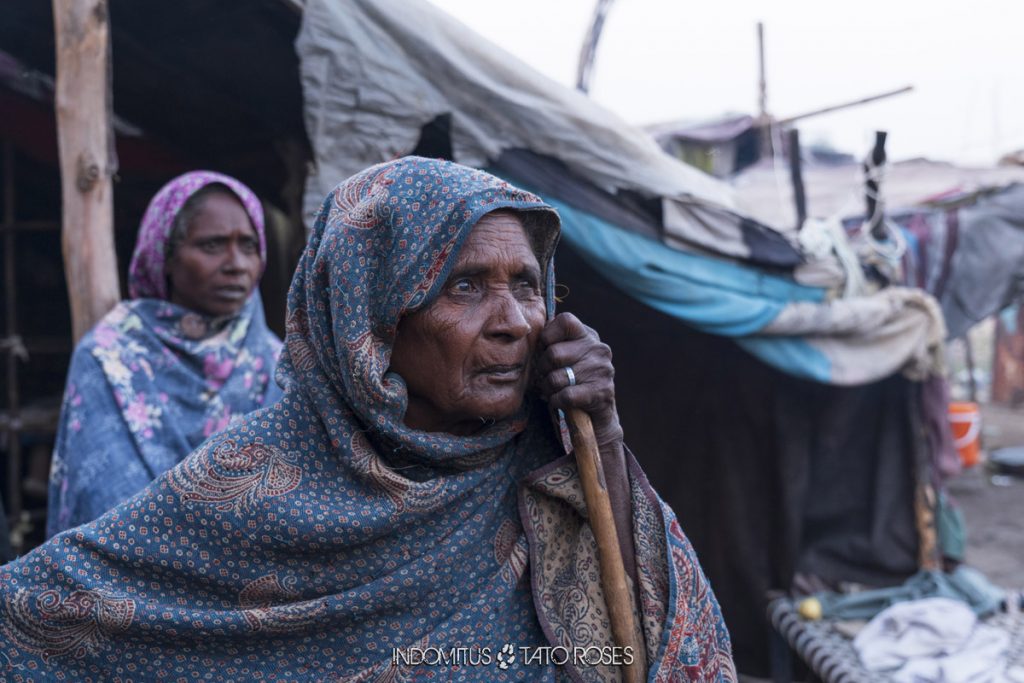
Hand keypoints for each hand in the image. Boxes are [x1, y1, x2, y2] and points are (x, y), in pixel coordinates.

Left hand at [535, 312, 622, 447]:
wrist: (597, 415)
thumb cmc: (574, 381)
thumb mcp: (568, 356)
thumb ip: (554, 342)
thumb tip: (528, 331)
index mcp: (588, 336)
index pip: (565, 321)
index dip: (547, 336)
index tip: (545, 350)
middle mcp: (598, 349)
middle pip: (554, 354)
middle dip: (543, 369)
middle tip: (545, 377)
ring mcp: (602, 370)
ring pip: (556, 378)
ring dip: (548, 388)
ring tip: (551, 390)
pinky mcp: (600, 392)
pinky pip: (565, 395)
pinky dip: (555, 401)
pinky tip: (558, 401)